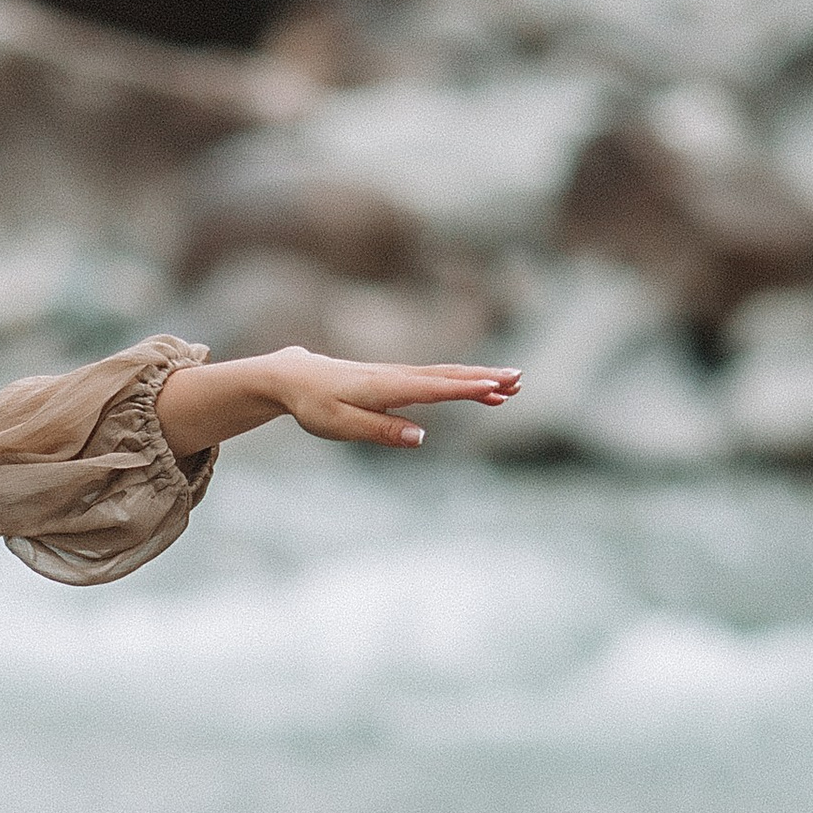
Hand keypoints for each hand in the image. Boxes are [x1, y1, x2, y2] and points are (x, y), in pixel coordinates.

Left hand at [157, 348, 519, 458]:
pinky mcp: (395, 379)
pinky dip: (461, 381)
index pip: (433, 388)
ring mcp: (398, 375)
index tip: (496, 388)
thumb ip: (381, 431)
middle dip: (484, 379)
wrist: (292, 377)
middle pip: (448, 376)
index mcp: (385, 387)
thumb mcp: (341, 425)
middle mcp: (396, 376)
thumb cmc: (313, 404)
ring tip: (512, 385)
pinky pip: (435, 379)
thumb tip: (421, 437)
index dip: (466, 389)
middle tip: (520, 380)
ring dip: (479, 379)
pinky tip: (478, 388)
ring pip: (445, 376)